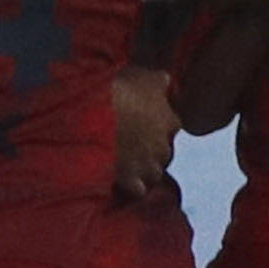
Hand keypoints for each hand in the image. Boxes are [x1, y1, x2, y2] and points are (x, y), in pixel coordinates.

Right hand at [108, 67, 181, 198]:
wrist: (97, 118)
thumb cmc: (119, 92)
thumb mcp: (140, 76)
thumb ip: (156, 80)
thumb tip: (165, 80)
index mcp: (170, 120)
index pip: (171, 126)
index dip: (157, 125)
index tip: (144, 123)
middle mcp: (165, 145)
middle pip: (163, 153)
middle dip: (151, 151)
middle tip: (131, 144)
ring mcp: (149, 166)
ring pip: (153, 174)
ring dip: (143, 171)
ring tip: (126, 165)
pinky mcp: (132, 182)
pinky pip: (137, 190)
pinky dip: (131, 187)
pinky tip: (120, 181)